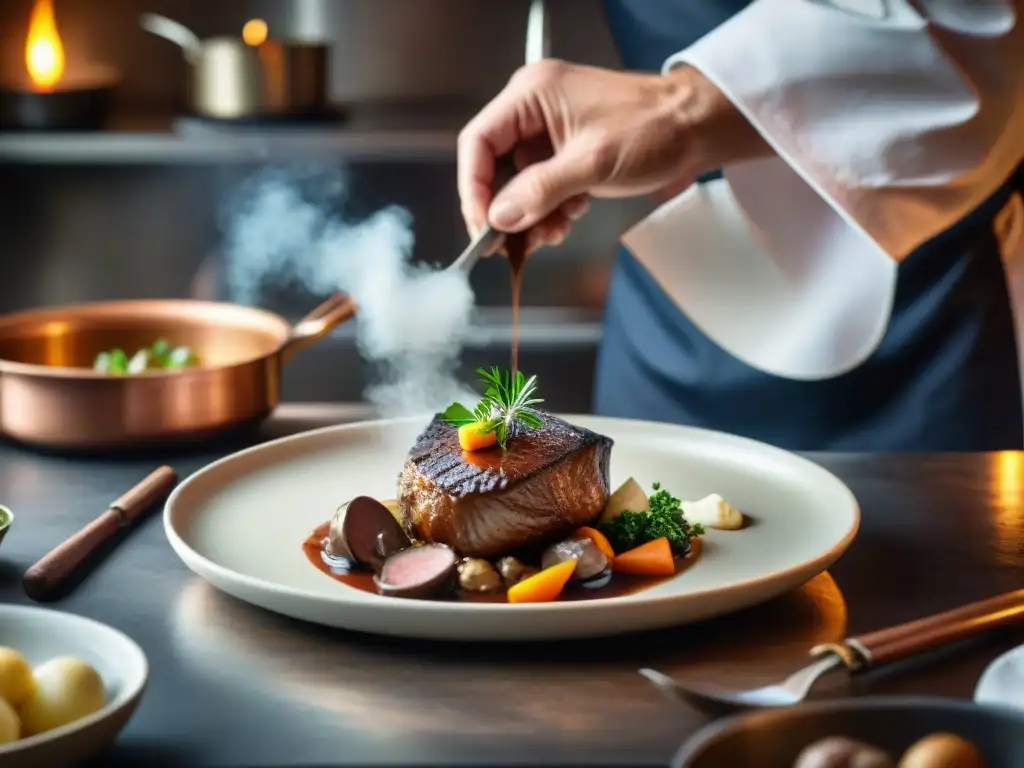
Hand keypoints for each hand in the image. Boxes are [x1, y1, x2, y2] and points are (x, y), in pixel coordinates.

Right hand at [457, 60, 768, 252]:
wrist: (697, 129)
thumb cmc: (654, 130)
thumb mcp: (591, 164)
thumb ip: (540, 191)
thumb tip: (499, 218)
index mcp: (531, 95)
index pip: (478, 143)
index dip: (474, 188)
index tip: (483, 227)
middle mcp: (534, 109)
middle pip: (494, 166)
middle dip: (507, 208)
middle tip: (514, 242)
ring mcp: (550, 131)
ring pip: (518, 182)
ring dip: (530, 214)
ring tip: (551, 233)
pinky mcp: (566, 151)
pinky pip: (541, 186)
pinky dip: (549, 209)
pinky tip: (568, 219)